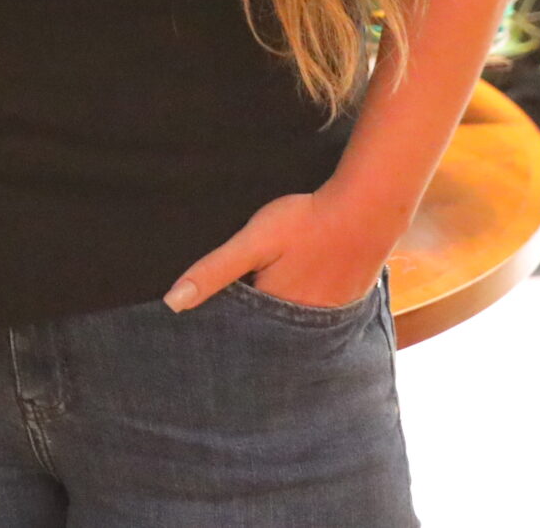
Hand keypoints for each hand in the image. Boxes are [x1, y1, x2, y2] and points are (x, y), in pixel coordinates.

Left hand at [164, 186, 403, 312]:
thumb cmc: (304, 222)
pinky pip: (319, 311)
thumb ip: (215, 271)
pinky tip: (301, 289)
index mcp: (277, 311)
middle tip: (240, 301)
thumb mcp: (252, 242)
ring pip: (295, 321)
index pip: (241, 329)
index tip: (203, 323)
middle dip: (252, 323)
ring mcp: (331, 313)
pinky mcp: (349, 300)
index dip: (224, 321)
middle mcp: (305, 323)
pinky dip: (305, 304)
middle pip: (270, 328)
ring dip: (280, 316)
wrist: (366, 210)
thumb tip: (173, 303)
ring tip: (267, 298)